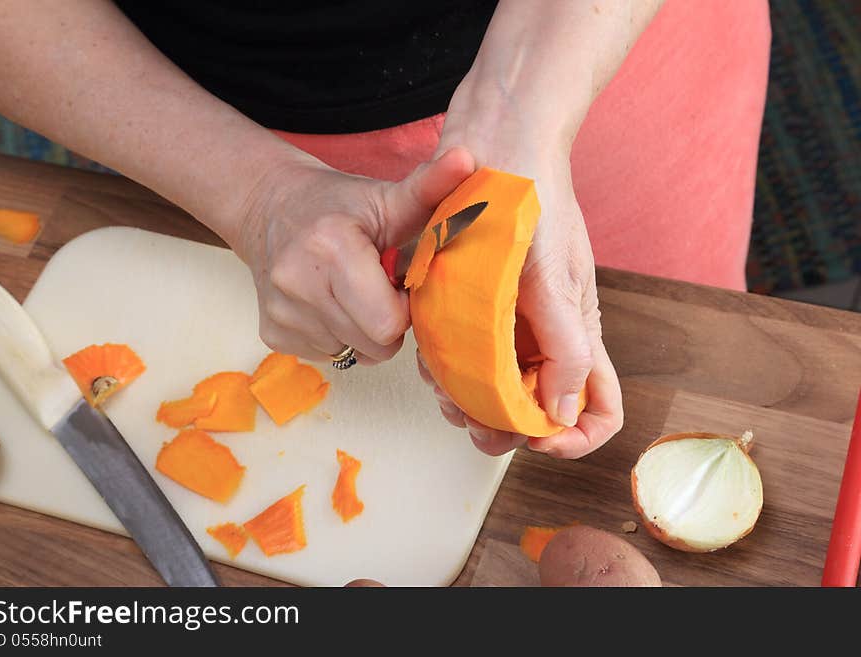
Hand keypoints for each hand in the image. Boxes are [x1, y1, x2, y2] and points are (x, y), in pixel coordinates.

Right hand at [233, 148, 474, 362]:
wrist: (269, 208)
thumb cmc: (337, 204)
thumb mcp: (385, 196)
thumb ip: (429, 186)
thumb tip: (467, 159)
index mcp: (330, 249)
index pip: (389, 323)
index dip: (406, 307)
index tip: (398, 280)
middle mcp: (297, 285)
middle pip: (376, 346)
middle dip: (388, 323)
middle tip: (379, 288)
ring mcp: (281, 315)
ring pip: (355, 355)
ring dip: (364, 331)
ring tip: (352, 292)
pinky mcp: (273, 335)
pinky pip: (329, 356)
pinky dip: (338, 336)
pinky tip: (330, 303)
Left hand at [419, 149, 622, 458]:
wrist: (496, 132)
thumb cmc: (534, 195)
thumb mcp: (555, 275)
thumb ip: (566, 346)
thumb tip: (562, 414)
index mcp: (576, 331)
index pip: (596, 408)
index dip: (573, 437)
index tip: (535, 437)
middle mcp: (543, 332)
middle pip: (534, 409)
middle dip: (503, 427)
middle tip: (470, 419)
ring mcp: (506, 317)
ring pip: (492, 387)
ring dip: (466, 400)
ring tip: (442, 384)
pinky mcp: (471, 299)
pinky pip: (460, 352)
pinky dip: (444, 365)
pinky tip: (428, 353)